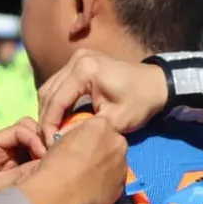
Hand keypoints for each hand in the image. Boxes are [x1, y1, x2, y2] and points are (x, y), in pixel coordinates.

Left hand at [0, 118, 46, 203]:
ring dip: (39, 153)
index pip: (18, 130)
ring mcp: (0, 157)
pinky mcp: (6, 169)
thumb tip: (49, 163)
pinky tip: (44, 171)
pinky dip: (36, 162)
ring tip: (49, 165)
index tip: (46, 155)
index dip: (35, 139)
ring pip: (27, 145)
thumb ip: (24, 173)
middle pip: (24, 132)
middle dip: (39, 142)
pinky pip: (26, 159)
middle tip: (50, 158)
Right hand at [18, 116, 127, 203]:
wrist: (60, 193)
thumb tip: (81, 143)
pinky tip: (90, 191)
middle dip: (101, 152)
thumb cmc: (56, 162)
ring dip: (104, 169)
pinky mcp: (121, 187)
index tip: (76, 148)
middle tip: (83, 163)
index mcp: (103, 124)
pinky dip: (105, 186)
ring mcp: (122, 166)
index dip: (87, 138)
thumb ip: (80, 136)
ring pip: (115, 165)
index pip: (99, 127)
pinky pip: (113, 183)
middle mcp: (118, 143)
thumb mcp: (63, 137)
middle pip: (111, 145)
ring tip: (86, 180)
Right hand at [36, 49, 168, 141]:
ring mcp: (77, 58)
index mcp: (84, 71)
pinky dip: (56, 102)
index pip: (55, 101)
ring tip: (51, 132)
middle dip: (45, 119)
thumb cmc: (140, 102)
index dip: (48, 125)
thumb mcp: (115, 121)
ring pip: (49, 88)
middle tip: (46, 142)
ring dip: (48, 110)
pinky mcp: (79, 62)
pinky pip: (58, 84)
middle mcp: (76, 60)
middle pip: (47, 92)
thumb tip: (59, 141)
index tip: (48, 145)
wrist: (156, 84)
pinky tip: (58, 119)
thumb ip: (86, 130)